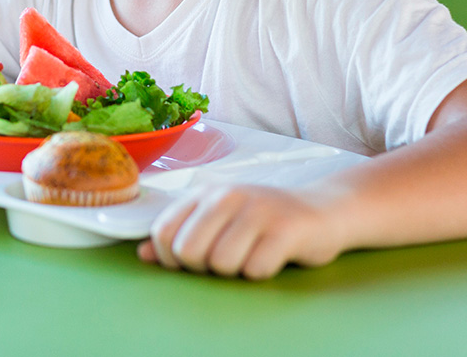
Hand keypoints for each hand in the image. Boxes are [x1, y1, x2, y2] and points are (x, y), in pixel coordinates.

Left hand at [137, 184, 344, 279]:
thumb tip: (143, 254)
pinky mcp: (286, 229)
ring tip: (250, 256)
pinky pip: (256, 269)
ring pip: (221, 263)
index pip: (163, 232)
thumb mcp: (218, 220)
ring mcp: (257, 210)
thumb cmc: (263, 221)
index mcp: (205, 193)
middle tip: (225, 261)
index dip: (170, 257)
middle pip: (188, 250)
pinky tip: (271, 258)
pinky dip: (261, 273)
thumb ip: (180, 234)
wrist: (323, 210)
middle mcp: (227, 196)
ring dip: (235, 272)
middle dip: (202, 268)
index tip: (191, 262)